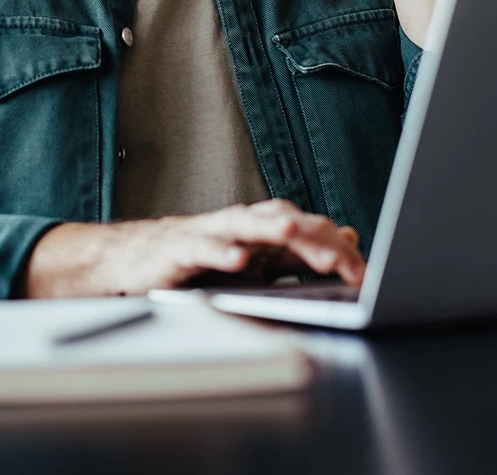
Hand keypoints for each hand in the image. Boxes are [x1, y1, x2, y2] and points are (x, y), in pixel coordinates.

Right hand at [20, 198, 365, 297]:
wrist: (133, 260)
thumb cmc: (196, 261)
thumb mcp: (255, 262)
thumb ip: (299, 253)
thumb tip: (346, 238)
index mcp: (261, 230)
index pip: (308, 232)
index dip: (336, 250)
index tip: (363, 275)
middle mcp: (239, 225)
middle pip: (283, 221)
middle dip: (314, 240)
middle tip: (343, 261)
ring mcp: (209, 234)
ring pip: (244, 225)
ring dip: (270, 228)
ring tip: (293, 235)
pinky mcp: (179, 249)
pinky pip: (202, 248)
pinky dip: (220, 252)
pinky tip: (237, 261)